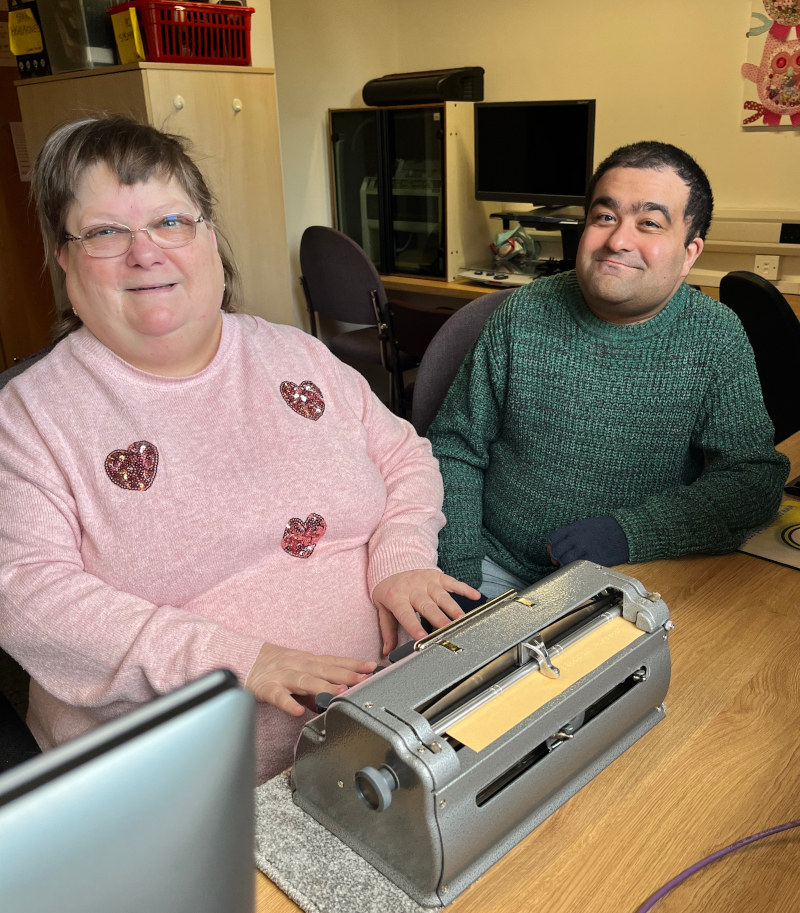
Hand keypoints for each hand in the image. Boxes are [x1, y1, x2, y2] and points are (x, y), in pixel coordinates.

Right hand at [244, 643, 376, 715]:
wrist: (244, 659)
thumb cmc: (276, 665)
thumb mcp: (301, 670)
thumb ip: (320, 682)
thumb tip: (342, 693)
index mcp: (309, 661)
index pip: (336, 662)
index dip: (354, 665)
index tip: (373, 668)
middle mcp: (299, 665)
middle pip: (325, 670)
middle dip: (346, 675)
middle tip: (364, 680)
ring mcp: (283, 675)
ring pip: (305, 681)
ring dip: (323, 686)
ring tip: (339, 693)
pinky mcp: (266, 687)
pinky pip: (278, 696)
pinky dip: (288, 702)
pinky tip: (297, 711)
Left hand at [372, 569, 481, 654]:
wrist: (392, 565)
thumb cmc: (390, 591)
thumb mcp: (383, 609)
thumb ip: (387, 631)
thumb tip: (386, 651)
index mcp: (397, 598)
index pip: (406, 615)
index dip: (414, 627)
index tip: (422, 639)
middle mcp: (413, 589)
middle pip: (428, 606)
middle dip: (439, 619)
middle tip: (449, 631)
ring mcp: (427, 582)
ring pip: (442, 596)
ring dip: (453, 608)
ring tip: (462, 620)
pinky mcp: (437, 576)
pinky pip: (452, 582)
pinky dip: (464, 589)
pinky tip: (475, 596)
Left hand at [547, 516, 629, 567]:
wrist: (627, 532)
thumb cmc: (609, 528)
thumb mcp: (587, 524)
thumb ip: (574, 533)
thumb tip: (564, 543)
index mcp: (575, 528)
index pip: (553, 538)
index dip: (552, 546)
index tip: (554, 551)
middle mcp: (577, 538)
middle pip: (556, 551)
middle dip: (556, 558)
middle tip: (560, 561)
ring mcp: (584, 549)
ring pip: (564, 560)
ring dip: (564, 565)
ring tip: (570, 565)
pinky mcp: (593, 559)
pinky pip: (577, 566)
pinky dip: (575, 569)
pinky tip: (579, 568)